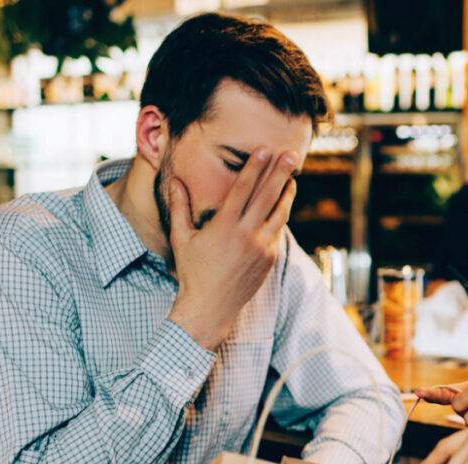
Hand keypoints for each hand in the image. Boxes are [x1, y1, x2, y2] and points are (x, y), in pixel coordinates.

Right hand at [167, 149, 297, 350]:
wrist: (209, 308)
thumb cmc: (192, 272)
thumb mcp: (182, 238)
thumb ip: (179, 207)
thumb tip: (174, 181)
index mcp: (224, 226)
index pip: (243, 188)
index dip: (254, 167)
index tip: (264, 149)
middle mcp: (246, 235)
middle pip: (267, 196)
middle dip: (280, 173)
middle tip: (291, 154)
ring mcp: (261, 247)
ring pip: (279, 213)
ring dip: (287, 194)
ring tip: (293, 178)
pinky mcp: (269, 259)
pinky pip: (277, 231)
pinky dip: (281, 216)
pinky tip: (284, 205)